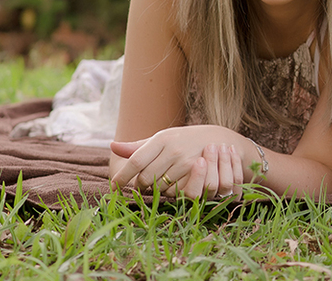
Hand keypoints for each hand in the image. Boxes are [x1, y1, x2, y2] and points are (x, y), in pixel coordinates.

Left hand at [110, 125, 244, 200]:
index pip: (135, 161)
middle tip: (138, 186)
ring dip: (154, 190)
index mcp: (162, 138)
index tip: (113, 187)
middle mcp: (173, 150)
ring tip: (157, 183)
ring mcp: (186, 163)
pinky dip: (170, 193)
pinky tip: (171, 186)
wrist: (218, 140)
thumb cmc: (184, 140)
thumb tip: (113, 146)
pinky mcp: (196, 175)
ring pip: (159, 188)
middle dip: (139, 186)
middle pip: (144, 178)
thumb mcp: (163, 138)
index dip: (122, 176)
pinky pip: (175, 192)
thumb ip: (138, 146)